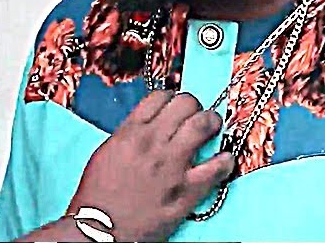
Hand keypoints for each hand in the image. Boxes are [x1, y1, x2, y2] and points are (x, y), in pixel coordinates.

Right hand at [66, 90, 234, 240]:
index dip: (171, 97)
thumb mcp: (107, 151)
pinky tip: (225, 159)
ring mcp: (172, 165)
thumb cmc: (99, 194)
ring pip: (203, 125)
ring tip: (213, 126)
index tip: (174, 103)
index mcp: (131, 132)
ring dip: (212, 122)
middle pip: (185, 104)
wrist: (101, 228)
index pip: (160, 97)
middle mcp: (153, 142)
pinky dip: (225, 160)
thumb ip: (130, 134)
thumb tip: (151, 124)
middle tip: (196, 113)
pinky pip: (217, 167)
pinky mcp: (187, 190)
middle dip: (193, 106)